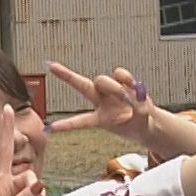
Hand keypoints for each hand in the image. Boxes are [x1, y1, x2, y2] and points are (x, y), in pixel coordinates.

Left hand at [43, 63, 159, 148]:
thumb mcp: (141, 125)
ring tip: (125, 96)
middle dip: (67, 76)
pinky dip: (126, 78)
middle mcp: (100, 102)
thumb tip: (135, 95)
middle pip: (82, 86)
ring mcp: (110, 91)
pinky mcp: (121, 82)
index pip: (79, 122)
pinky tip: (133, 85)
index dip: (65, 126)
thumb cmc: (139, 126)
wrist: (148, 121)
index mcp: (100, 119)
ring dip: (113, 87)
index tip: (47, 129)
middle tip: (51, 66)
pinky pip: (119, 73)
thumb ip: (139, 111)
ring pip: (102, 80)